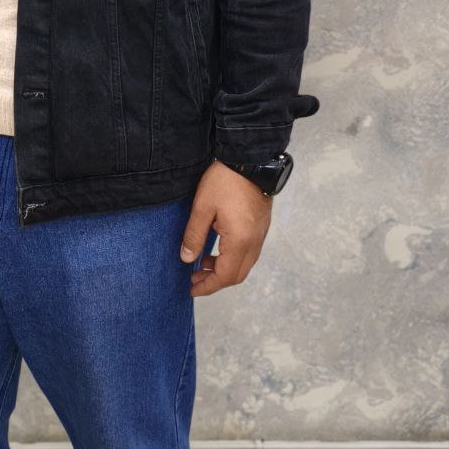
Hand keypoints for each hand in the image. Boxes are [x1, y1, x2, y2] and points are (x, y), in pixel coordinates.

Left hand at [179, 160, 271, 297]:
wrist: (250, 159)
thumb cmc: (225, 181)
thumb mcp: (202, 207)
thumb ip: (194, 235)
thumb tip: (187, 259)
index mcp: (239, 241)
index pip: (225, 276)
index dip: (208, 286)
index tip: (192, 289)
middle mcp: (254, 243)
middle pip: (237, 275)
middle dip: (215, 281)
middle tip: (194, 278)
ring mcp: (260, 235)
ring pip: (244, 264)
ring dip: (224, 269)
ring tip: (203, 263)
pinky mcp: (261, 226)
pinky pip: (248, 252)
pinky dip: (233, 258)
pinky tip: (218, 248)